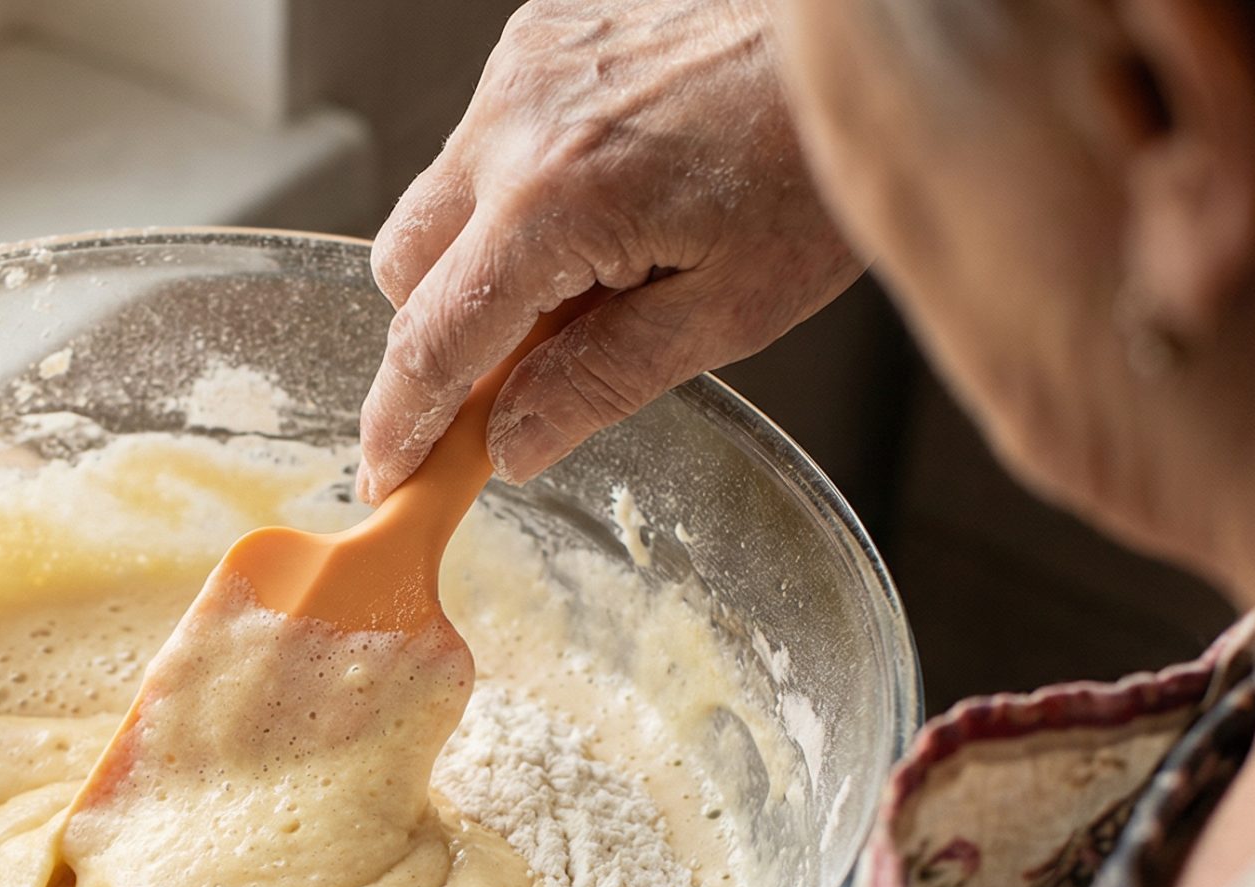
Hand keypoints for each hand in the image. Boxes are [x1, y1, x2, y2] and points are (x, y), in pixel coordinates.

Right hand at [358, 0, 861, 500]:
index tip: (388, 474)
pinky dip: (521, 188)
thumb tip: (512, 442)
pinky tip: (611, 194)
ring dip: (486, 256)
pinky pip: (487, 139)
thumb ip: (602, 380)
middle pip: (405, 267)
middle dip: (445, 330)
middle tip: (532, 366)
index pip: (433, 338)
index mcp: (555, 200)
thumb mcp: (731, 311)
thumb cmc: (819, 161)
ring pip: (441, 201)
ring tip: (602, 264)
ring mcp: (521, 68)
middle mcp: (514, 121)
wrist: (867, 31)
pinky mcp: (540, 35)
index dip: (402, 421)